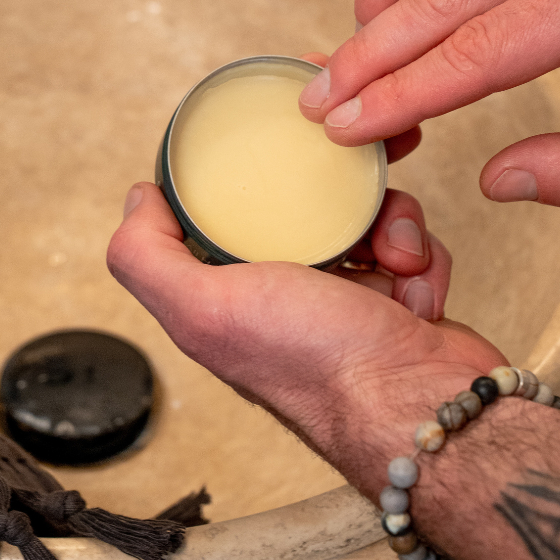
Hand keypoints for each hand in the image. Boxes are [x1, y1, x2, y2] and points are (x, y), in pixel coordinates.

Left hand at [107, 183, 505, 484]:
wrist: (420, 408)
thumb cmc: (316, 366)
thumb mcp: (205, 306)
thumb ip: (148, 257)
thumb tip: (137, 198)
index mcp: (231, 299)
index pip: (227, 217)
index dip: (247, 182)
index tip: (276, 152)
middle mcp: (283, 303)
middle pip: (305, 207)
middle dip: (341, 199)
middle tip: (361, 203)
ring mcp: (345, 304)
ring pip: (366, 219)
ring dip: (391, 228)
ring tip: (396, 258)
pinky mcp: (399, 306)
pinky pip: (411, 250)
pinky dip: (423, 262)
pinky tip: (416, 295)